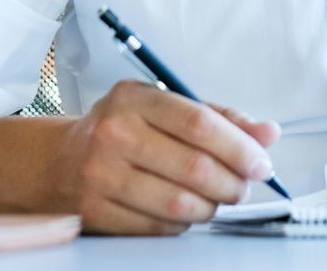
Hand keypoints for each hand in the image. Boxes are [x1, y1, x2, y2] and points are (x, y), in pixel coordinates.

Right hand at [45, 80, 279, 234]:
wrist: (58, 161)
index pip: (199, 123)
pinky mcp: (96, 211)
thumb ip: (218, 118)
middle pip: (194, 167)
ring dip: (211, 208)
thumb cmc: (122, 131)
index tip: (261, 163)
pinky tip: (184, 212)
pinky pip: (159, 228)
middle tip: (242, 187)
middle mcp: (114, 133)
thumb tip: (268, 133)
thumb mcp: (163, 108)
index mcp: (134, 98)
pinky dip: (182, 224)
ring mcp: (101, 175)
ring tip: (215, 200)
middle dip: (232, 183)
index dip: (239, 147)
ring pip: (180, 204)